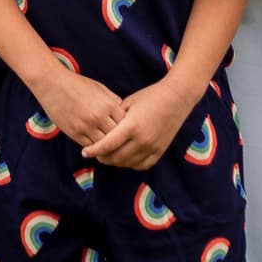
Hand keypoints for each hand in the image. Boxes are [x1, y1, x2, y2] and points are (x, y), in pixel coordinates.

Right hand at [31, 69, 123, 149]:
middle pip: (117, 136)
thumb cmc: (77, 84)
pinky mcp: (74, 133)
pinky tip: (96, 144)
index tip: (127, 129)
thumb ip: (113, 102)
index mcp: (108, 105)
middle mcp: (98, 117)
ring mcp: (86, 126)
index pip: (126, 124)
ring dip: (107, 145)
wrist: (52, 84)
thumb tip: (124, 115)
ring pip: (104, 145)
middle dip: (119, 139)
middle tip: (121, 141)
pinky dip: (95, 147)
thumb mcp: (100, 88)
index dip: (127, 127)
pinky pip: (90, 146)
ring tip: (109, 145)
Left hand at [82, 79, 196, 170]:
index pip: (107, 145)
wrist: (177, 98)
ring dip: (115, 161)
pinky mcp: (160, 151)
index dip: (93, 150)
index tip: (84, 152)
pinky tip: (125, 157)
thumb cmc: (150, 96)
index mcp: (131, 126)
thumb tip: (100, 130)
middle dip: (102, 157)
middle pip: (115, 158)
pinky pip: (141, 165)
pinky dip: (130, 164)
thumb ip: (114, 119)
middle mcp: (142, 140)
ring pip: (127, 163)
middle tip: (95, 153)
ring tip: (108, 154)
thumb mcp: (128, 103)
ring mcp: (152, 148)